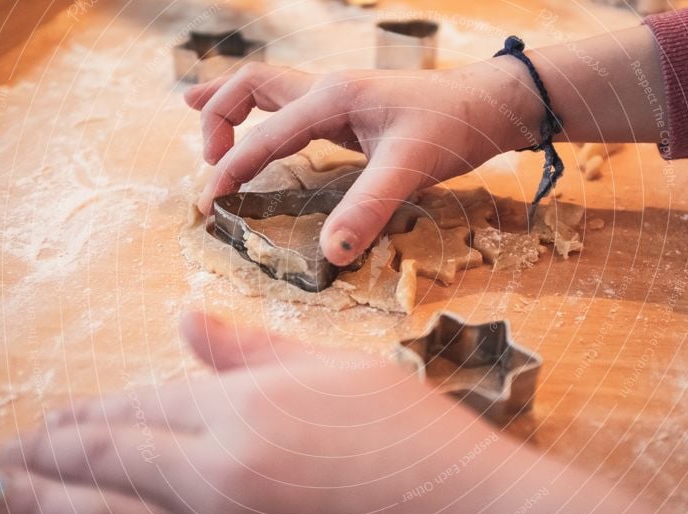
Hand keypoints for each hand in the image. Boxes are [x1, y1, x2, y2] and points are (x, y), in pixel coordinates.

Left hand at [0, 313, 674, 513]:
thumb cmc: (405, 434)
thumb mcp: (330, 370)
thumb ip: (247, 348)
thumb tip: (185, 320)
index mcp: (238, 413)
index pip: (133, 411)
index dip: (81, 419)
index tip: (46, 424)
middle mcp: (214, 477)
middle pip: (103, 468)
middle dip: (43, 464)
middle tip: (3, 462)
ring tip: (8, 503)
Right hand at [184, 60, 544, 265]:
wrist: (488, 107)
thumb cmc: (453, 129)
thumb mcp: (410, 169)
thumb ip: (368, 208)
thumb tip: (330, 254)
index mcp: (332, 98)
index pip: (265, 134)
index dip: (232, 169)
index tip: (209, 204)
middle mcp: (328, 89)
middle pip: (251, 86)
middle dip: (218, 119)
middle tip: (208, 167)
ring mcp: (338, 95)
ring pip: (268, 87)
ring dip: (232, 104)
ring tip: (198, 120)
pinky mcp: (350, 110)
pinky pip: (291, 104)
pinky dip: (262, 113)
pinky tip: (260, 128)